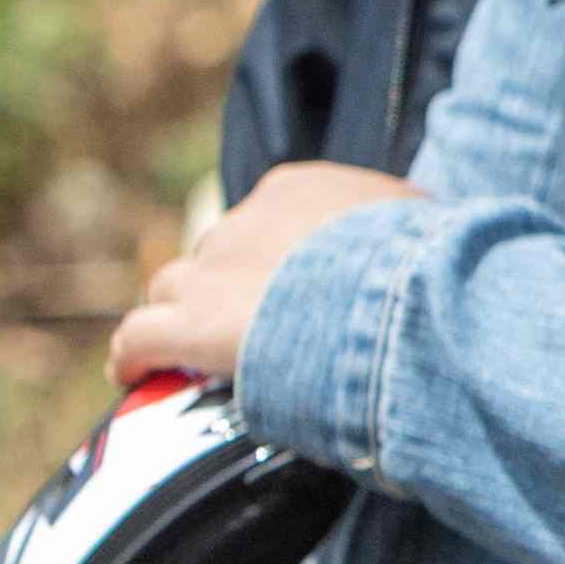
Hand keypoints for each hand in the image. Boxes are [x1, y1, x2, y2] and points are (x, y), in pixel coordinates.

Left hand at [112, 164, 424, 389]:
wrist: (402, 301)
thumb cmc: (429, 267)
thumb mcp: (422, 222)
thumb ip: (402, 225)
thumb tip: (426, 234)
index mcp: (298, 189)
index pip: (262, 218)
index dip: (267, 258)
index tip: (284, 285)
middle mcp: (245, 221)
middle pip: (213, 253)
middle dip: (225, 287)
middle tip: (251, 327)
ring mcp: (211, 274)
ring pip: (171, 292)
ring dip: (181, 319)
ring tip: (187, 354)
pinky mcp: (188, 326)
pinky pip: (137, 338)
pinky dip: (135, 356)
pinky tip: (135, 374)